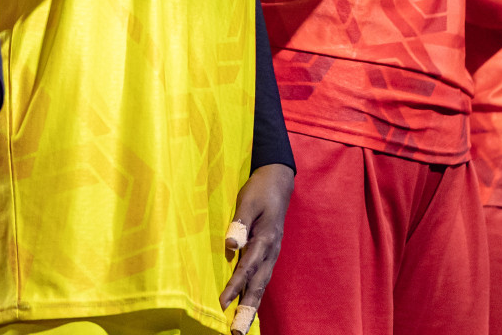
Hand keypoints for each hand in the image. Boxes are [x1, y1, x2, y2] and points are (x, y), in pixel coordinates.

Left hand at [219, 162, 292, 327]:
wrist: (278, 182)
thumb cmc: (260, 190)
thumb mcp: (248, 201)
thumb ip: (240, 222)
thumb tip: (231, 244)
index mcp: (266, 238)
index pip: (248, 267)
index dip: (235, 286)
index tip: (222, 303)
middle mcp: (271, 251)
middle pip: (258, 285)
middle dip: (247, 310)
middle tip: (237, 332)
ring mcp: (271, 254)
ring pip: (261, 286)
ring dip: (251, 308)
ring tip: (242, 329)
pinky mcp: (268, 254)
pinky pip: (261, 279)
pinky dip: (254, 296)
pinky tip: (247, 308)